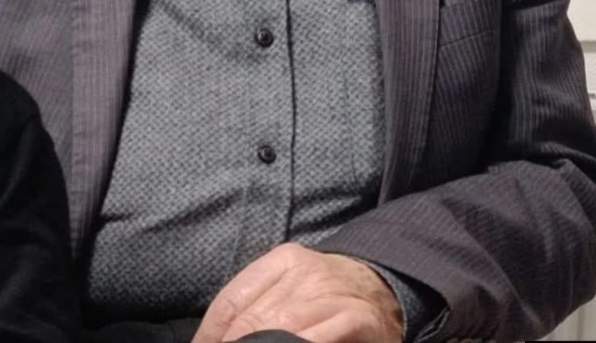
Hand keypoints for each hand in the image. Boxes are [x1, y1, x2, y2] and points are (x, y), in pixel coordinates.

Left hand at [191, 242, 404, 342]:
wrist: (384, 286)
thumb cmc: (326, 295)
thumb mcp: (290, 288)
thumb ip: (257, 307)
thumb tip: (213, 339)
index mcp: (283, 261)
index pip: (232, 300)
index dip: (211, 334)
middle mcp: (305, 272)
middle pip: (253, 318)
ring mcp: (331, 294)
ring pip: (282, 328)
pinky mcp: (355, 318)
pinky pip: (316, 337)